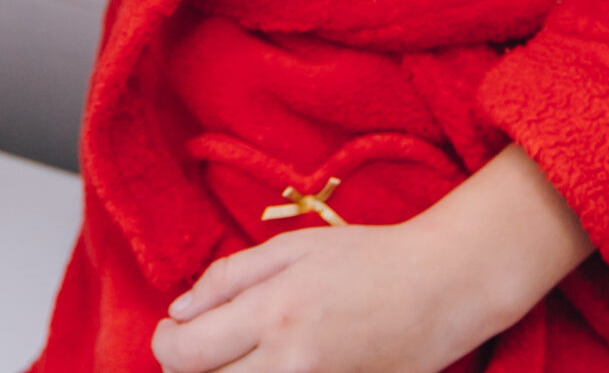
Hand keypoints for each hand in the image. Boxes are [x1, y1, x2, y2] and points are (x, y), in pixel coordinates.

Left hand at [152, 150, 590, 372]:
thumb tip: (179, 311)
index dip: (166, 343)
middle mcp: (290, 363)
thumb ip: (228, 278)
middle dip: (187, 367)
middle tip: (197, 345)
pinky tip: (265, 365)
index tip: (172, 329)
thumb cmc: (368, 258)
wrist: (442, 289)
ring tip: (230, 355)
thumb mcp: (292, 248)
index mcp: (273, 314)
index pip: (186, 353)